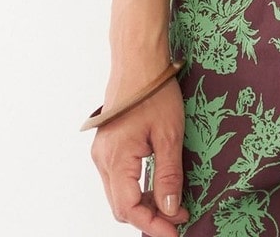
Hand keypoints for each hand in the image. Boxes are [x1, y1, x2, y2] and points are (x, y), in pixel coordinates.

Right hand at [91, 79, 188, 235]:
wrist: (138, 60)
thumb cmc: (154, 91)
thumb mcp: (169, 134)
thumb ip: (169, 174)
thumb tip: (170, 209)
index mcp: (116, 159)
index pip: (129, 209)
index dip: (152, 225)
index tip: (175, 231)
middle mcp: (102, 159)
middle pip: (121, 206)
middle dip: (149, 217)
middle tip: (177, 217)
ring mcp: (102, 152)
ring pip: (119, 194)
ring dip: (143, 203)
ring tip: (172, 203)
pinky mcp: (107, 146)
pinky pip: (118, 178)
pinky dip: (136, 188)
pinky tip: (157, 184)